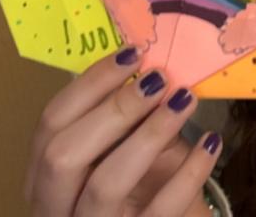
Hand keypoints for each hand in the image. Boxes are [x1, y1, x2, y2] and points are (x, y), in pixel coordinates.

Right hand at [25, 47, 222, 216]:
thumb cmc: (142, 188)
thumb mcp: (124, 151)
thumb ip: (123, 117)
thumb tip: (145, 66)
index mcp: (44, 177)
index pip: (49, 124)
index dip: (89, 84)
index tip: (132, 54)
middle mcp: (56, 208)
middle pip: (62, 155)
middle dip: (112, 110)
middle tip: (157, 79)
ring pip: (105, 184)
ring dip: (148, 134)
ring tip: (184, 101)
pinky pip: (161, 210)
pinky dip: (188, 173)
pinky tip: (211, 142)